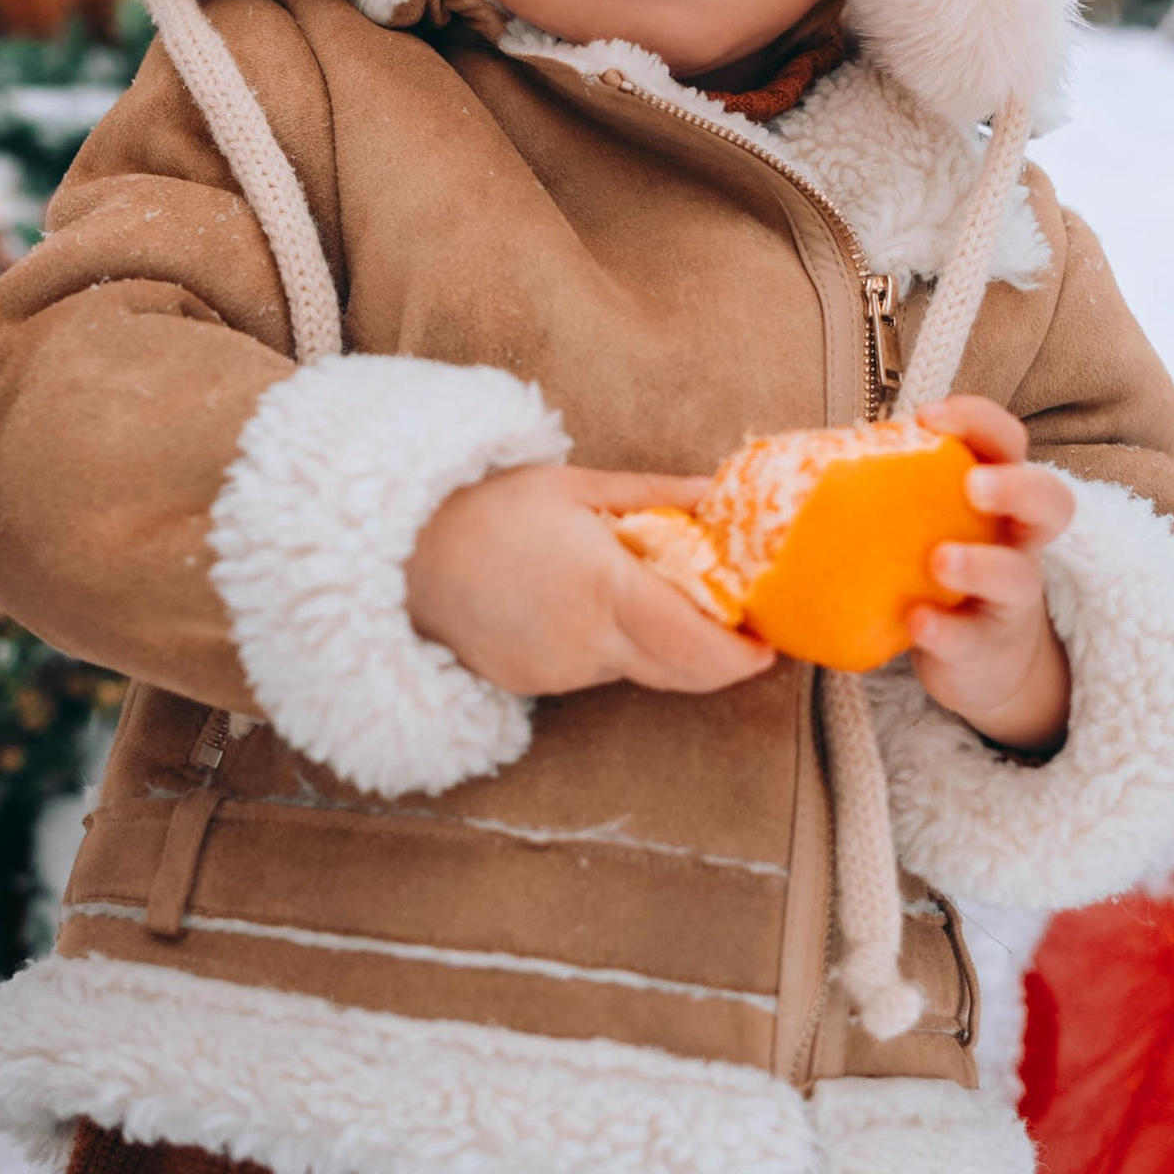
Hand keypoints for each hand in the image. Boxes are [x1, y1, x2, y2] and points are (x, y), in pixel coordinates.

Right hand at [406, 462, 778, 700]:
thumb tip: (717, 493)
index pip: (696, 644)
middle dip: (719, 659)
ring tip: (654, 596)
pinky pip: (596, 673)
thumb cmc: (488, 509)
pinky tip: (591, 608)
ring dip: (661, 646)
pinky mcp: (535, 687)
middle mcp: (588, 641)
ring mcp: (560, 671)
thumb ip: (655, 495)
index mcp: (606, 587)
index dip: (741, 654)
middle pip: (680, 673)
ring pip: (638, 670)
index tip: (769, 643)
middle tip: (741, 629)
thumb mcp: (576, 486)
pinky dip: (613, 648)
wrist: (403, 555)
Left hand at [907, 395, 1074, 753]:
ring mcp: (1009, 599)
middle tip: (972, 484)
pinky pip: (971, 638)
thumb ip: (892, 489)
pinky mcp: (986, 647)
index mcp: (1000, 496)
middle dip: (1015, 486)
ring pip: (1018, 577)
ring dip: (980, 564)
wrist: (983, 660)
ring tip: (940, 560)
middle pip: (1051, 501)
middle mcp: (1017, 541)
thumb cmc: (941, 568)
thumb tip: (791, 454)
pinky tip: (916, 621)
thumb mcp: (930, 521)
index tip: (928, 415)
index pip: (1008, 442)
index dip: (979, 420)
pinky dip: (945, 630)